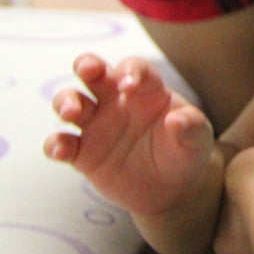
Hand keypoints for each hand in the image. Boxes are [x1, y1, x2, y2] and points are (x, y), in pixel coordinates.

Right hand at [44, 53, 214, 215]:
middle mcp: (116, 100)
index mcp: (146, 90)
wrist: (172, 189)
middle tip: (88, 70)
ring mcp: (97, 125)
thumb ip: (192, 127)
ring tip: (71, 113)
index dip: (131, 71)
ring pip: (70, 101)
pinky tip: (61, 151)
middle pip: (93, 71)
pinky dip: (55, 144)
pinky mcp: (83, 153)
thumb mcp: (198, 140)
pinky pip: (61, 143)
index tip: (130, 85)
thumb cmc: (185, 153)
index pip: (134, 68)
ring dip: (65, 101)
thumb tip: (177, 120)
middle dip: (87, 64)